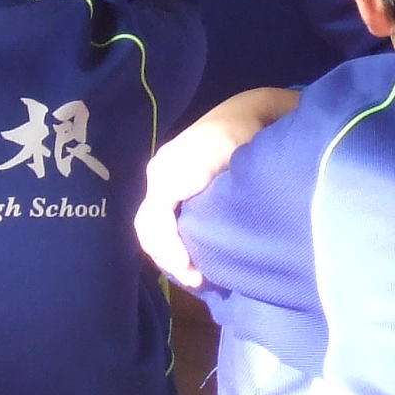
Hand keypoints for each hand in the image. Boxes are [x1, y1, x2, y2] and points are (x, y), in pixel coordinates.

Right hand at [133, 86, 301, 285]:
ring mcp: (160, 178)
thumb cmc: (246, 138)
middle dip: (169, 258)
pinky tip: (190, 257)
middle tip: (198, 280)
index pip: (157, 219)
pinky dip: (169, 242)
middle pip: (148, 227)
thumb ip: (226, 194)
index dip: (171, 249)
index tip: (194, 272)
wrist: (243, 114)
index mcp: (172, 169)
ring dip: (168, 253)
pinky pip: (157, 219)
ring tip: (196, 275)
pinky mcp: (167, 185)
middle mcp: (159, 173)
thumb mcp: (241, 163)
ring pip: (150, 226)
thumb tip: (215, 235)